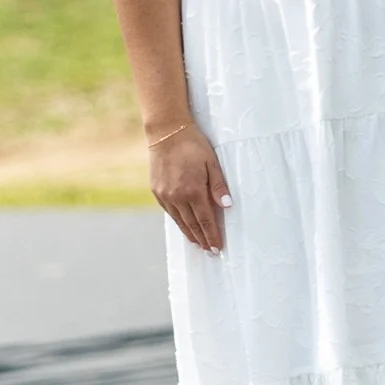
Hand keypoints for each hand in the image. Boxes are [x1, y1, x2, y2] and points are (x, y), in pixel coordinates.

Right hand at [149, 123, 232, 252]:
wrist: (167, 133)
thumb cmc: (193, 145)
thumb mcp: (212, 162)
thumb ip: (219, 185)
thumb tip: (227, 206)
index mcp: (193, 190)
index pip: (205, 220)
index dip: (212, 235)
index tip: (217, 247)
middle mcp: (177, 196)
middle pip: (192, 224)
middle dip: (202, 239)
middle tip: (210, 251)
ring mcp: (165, 195)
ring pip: (179, 221)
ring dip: (189, 234)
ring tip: (198, 244)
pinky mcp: (157, 191)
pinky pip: (170, 212)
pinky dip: (178, 222)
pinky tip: (184, 226)